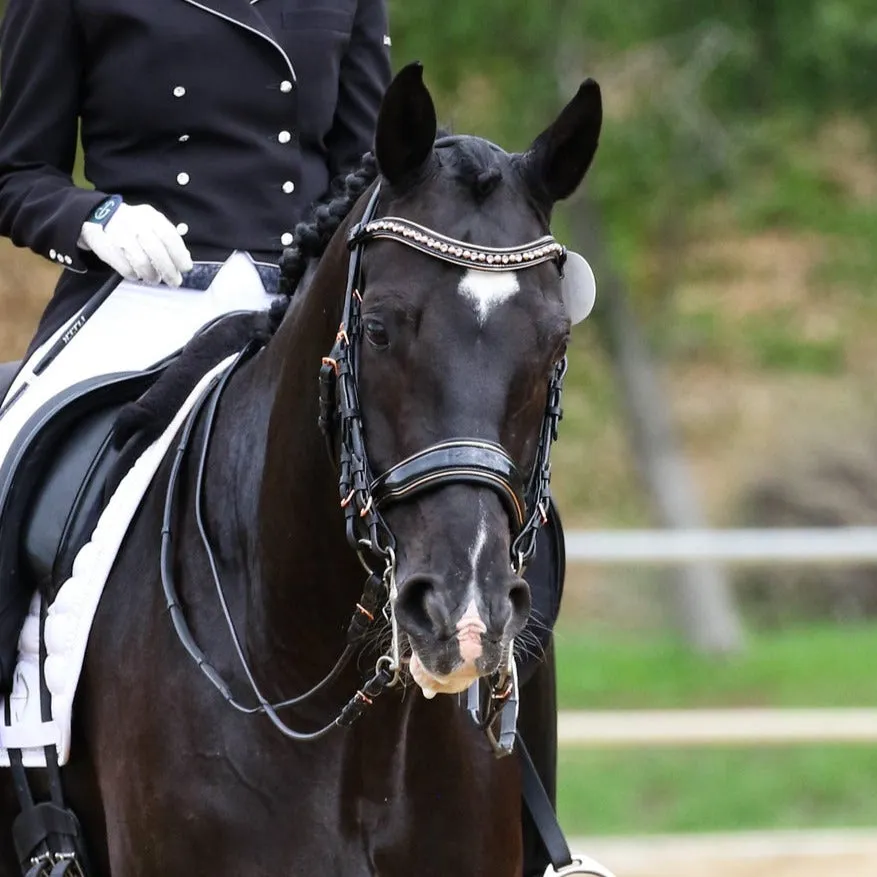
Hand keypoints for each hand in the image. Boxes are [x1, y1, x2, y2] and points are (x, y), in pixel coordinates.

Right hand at [78, 202, 192, 285]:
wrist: (100, 216)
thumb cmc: (136, 226)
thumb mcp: (154, 224)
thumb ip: (170, 240)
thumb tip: (184, 258)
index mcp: (150, 217)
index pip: (169, 236)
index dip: (179, 255)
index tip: (185, 268)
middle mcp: (135, 223)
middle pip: (156, 251)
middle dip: (168, 271)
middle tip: (174, 281)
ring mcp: (118, 234)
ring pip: (140, 262)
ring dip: (151, 275)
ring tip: (154, 279)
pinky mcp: (104, 245)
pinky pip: (124, 267)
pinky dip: (133, 275)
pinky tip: (137, 275)